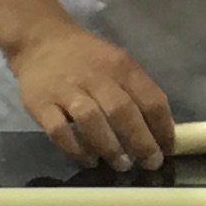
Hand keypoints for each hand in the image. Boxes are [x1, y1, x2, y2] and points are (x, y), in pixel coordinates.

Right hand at [9, 24, 173, 170]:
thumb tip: (159, 131)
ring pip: (92, 120)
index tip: (167, 150)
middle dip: (140, 142)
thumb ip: (137, 92)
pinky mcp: (41, 103)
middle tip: (149, 163)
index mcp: (121, 66)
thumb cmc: (86, 57)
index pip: (150, 98)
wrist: (39, 40)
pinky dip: (76, 149)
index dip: (163, 128)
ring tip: (121, 165)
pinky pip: (59, 130)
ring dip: (110, 147)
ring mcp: (66, 89)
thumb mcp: (117, 63)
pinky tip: (88, 160)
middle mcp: (95, 76)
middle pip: (122, 111)